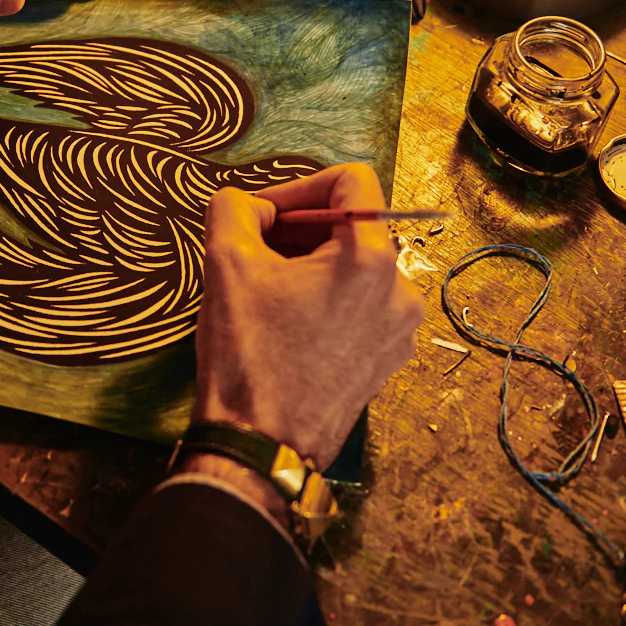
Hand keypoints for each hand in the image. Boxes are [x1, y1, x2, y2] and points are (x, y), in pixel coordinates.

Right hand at [190, 163, 424, 468]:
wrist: (260, 444)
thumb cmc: (247, 354)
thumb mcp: (225, 263)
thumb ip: (234, 208)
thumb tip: (250, 206)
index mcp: (370, 258)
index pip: (352, 182)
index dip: (300, 186)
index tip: (264, 213)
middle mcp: (400, 289)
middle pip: (354, 227)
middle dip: (302, 229)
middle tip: (256, 250)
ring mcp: (399, 329)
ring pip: (357, 269)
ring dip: (313, 266)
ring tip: (270, 292)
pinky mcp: (389, 359)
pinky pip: (363, 307)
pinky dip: (329, 301)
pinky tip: (290, 323)